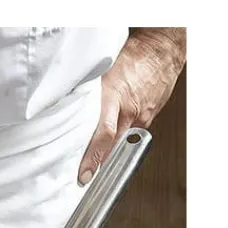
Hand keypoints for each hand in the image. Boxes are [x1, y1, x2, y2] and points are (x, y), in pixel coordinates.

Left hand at [79, 29, 185, 184]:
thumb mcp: (102, 74)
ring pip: (119, 142)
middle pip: (110, 146)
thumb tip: (65, 111)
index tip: (84, 175)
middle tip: (82, 176)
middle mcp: (128, 111)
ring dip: (106, 150)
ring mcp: (140, 117)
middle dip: (96, 162)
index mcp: (114, 98)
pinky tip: (111, 135)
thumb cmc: (131, 57)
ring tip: (92, 160)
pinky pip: (128, 133)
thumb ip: (87, 94)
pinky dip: (118, 137)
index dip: (93, 158)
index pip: (103, 135)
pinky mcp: (147, 119)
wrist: (161, 50)